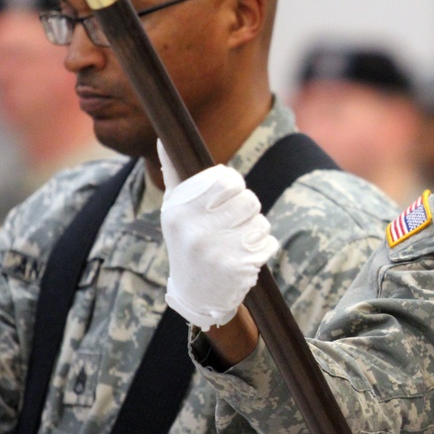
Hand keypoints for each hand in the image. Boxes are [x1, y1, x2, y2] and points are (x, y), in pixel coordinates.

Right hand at [158, 140, 278, 330]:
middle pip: (249, 200)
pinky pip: (269, 242)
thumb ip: (175, 175)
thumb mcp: (174, 211)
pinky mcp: (239, 268)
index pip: (226, 180)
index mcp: (180, 211)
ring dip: (256, 228)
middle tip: (234, 220)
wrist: (196, 294)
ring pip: (261, 222)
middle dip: (248, 208)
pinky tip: (244, 255)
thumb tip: (164, 139)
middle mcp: (197, 231)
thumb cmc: (186, 242)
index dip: (235, 184)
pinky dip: (263, 247)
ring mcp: (218, 251)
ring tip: (237, 239)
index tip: (230, 192)